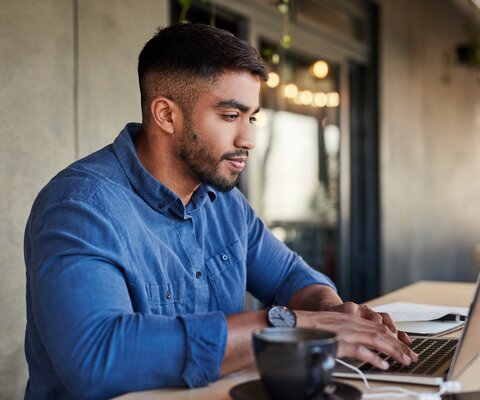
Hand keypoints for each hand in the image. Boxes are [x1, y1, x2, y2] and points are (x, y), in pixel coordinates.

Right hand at [296, 310, 417, 369]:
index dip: (395, 338)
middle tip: (412, 357)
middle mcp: (352, 323)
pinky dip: (373, 357)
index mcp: (352, 319)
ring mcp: (346, 332)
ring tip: (404, 360)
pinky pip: (359, 349)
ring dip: (392, 350)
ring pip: (375, 339)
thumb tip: (367, 349)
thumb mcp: (336, 327)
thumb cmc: (314, 327)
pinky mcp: (338, 341)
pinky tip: (382, 364)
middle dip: (399, 346)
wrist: (296, 323)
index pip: (379, 327)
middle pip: (381, 333)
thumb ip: (351, 335)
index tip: (406, 348)